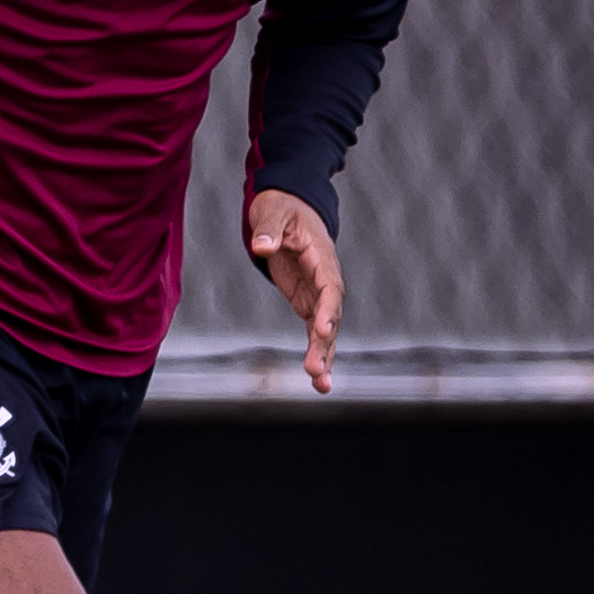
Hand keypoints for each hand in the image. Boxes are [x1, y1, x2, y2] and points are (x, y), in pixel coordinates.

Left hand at [247, 189, 343, 393]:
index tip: (322, 329)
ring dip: (324, 357)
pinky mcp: (307, 302)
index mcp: (322, 257)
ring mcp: (318, 294)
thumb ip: (269, 230)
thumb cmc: (281, 208)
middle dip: (325, 343)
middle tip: (315, 370)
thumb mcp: (272, 212)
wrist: (289, 208)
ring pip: (325, 330)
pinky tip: (317, 379)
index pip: (330, 287)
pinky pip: (314, 332)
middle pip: (331, 315)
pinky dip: (316, 353)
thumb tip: (262, 247)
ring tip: (321, 386)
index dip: (328, 309)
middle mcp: (326, 280)